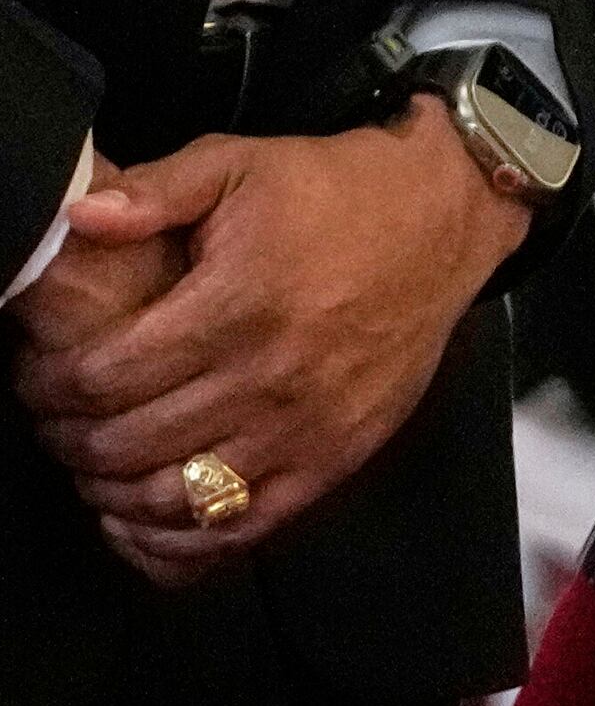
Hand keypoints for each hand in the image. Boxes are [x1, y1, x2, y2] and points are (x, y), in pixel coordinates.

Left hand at [12, 106, 527, 584]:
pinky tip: (143, 523)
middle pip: (129, 445)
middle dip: (67, 439)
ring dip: (113, 494)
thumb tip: (78, 218)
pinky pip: (247, 526)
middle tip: (52, 419)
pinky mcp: (338, 457)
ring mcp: (309, 428)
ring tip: (91, 466)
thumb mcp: (237, 164)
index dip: (49, 386)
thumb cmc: (336, 194)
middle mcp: (272, 378)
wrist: (442, 222)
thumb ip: (152, 191)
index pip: (107, 377)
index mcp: (238, 305)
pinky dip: (183, 541)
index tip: (34, 375)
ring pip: (179, 498)